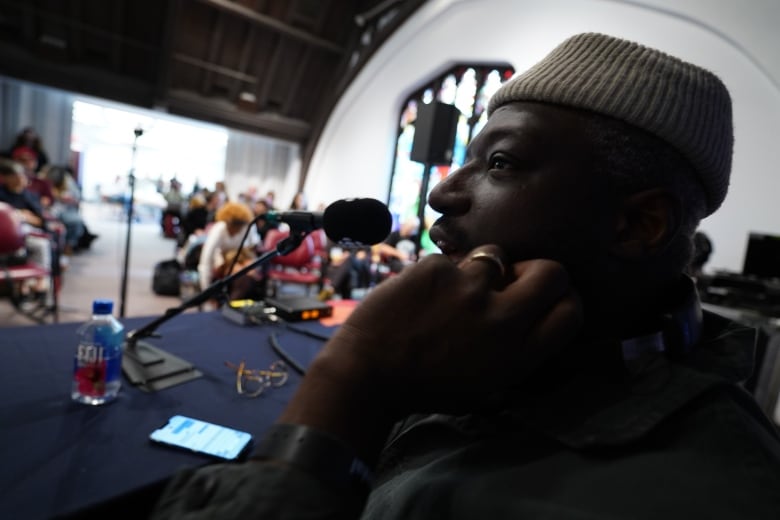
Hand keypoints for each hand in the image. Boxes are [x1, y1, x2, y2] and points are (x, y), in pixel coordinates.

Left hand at [306, 245, 581, 418]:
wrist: (368, 372)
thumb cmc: (427, 386)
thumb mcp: (487, 385)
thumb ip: (519, 351)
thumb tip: (539, 316)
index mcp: (517, 353)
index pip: (571, 311)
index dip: (565, 299)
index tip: (549, 298)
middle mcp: (502, 317)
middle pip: (552, 271)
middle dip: (539, 270)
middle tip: (515, 279)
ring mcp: (468, 288)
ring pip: (496, 256)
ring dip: (482, 270)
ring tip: (452, 292)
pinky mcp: (437, 267)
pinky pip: (452, 259)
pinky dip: (441, 274)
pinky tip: (421, 295)